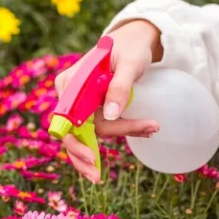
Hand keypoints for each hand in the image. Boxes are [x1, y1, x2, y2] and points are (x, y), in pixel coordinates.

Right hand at [55, 20, 162, 182]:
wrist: (133, 41)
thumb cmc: (131, 48)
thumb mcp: (130, 64)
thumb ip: (118, 88)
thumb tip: (110, 116)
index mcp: (71, 82)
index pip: (70, 120)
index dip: (77, 142)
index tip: (93, 159)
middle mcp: (69, 94)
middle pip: (73, 132)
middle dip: (87, 154)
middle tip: (98, 177)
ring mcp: (78, 102)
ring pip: (86, 133)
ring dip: (115, 138)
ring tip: (150, 129)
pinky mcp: (89, 108)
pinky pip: (95, 128)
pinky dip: (115, 134)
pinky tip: (142, 130)